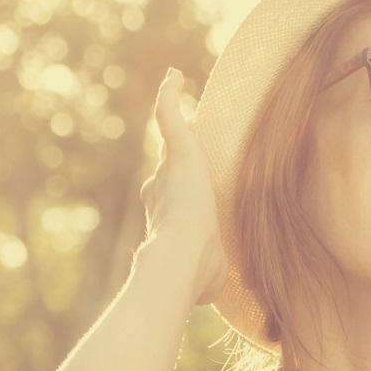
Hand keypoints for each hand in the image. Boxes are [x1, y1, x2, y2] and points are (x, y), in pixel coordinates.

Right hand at [139, 67, 225, 306]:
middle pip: (165, 162)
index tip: (177, 186)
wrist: (182, 260)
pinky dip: (170, 96)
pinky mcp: (179, 151)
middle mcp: (160, 188)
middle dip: (170, 148)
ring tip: (173, 82)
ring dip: (169, 106)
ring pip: (169, 131)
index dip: (170, 189)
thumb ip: (208, 278)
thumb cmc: (195, 274)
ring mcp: (167, 169)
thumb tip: (207, 295)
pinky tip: (173, 76)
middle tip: (176, 124)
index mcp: (168, 216)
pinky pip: (170, 116)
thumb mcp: (209, 278)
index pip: (167, 196)